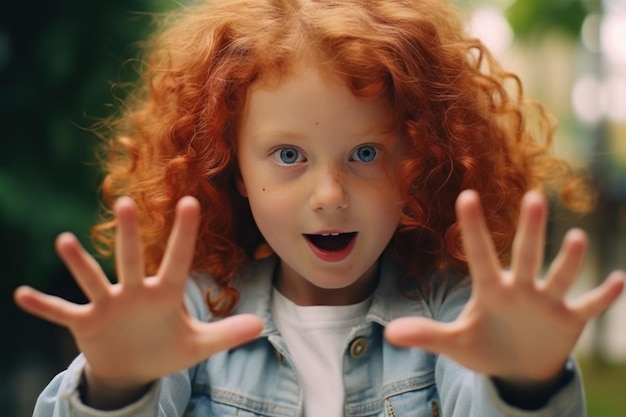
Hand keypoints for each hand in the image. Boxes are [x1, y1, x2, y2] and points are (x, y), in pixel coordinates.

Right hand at [14, 197, 262, 399]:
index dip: (184, 235)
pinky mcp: (86, 323)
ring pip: (93, 279)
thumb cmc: (166, 349)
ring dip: (80, 263)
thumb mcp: (198, 346)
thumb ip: (227, 334)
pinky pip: (62, 312)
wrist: (132, 367)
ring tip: (65, 241)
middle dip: (131, 235)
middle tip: (127, 203)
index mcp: (164, 295)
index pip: (177, 261)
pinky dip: (44, 305)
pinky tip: (22, 295)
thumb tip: (263, 326)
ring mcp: (108, 306)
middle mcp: (135, 292)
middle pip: (132, 260)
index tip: (190, 202)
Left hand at [385, 190, 623, 383]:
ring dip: (569, 261)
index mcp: (490, 290)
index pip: (479, 255)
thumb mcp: (455, 343)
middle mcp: (520, 289)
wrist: (518, 368)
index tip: (465, 195)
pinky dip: (603, 296)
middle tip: (534, 196)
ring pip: (559, 276)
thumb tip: (388, 333)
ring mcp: (546, 303)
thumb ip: (427, 334)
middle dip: (531, 230)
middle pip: (526, 256)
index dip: (473, 228)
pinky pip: (589, 306)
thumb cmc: (484, 347)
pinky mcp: (569, 321)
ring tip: (578, 237)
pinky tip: (617, 280)